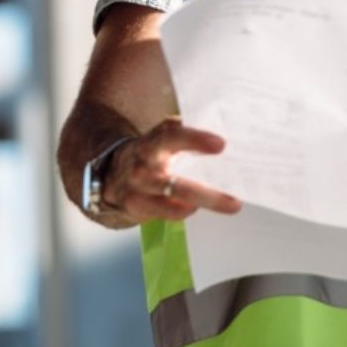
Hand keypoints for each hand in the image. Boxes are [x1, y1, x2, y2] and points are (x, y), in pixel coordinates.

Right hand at [106, 118, 237, 220]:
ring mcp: (140, 189)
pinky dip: (186, 210)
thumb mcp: (161, 137)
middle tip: (235, 199)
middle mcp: (144, 167)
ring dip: (204, 203)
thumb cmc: (150, 153)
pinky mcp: (137, 207)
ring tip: (231, 205)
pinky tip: (199, 207)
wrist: (112, 174)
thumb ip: (184, 133)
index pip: (172, 137)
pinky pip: (167, 213)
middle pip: (177, 182)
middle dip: (207, 193)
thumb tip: (225, 135)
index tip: (221, 145)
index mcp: (152, 143)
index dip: (196, 140)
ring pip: (174, 201)